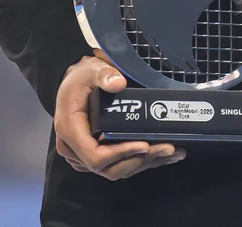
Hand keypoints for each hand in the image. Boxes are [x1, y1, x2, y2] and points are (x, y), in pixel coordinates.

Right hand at [53, 54, 183, 179]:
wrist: (74, 83)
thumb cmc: (81, 79)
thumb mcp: (90, 70)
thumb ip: (103, 75)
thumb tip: (118, 83)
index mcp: (70, 131)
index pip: (95, 156)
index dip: (121, 154)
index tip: (144, 145)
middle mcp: (75, 149)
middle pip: (108, 168)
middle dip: (139, 160)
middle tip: (167, 147)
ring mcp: (85, 155)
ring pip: (116, 169)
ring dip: (144, 162)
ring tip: (171, 151)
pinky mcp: (97, 155)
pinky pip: (119, 164)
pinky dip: (141, 161)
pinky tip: (164, 156)